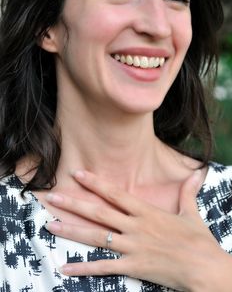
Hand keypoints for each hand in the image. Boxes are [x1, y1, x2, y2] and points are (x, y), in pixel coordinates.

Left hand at [45, 170, 231, 291]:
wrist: (205, 269)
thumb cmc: (198, 241)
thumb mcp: (191, 213)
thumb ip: (187, 193)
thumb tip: (197, 174)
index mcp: (147, 212)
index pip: (115, 194)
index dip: (95, 183)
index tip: (77, 175)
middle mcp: (135, 227)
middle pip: (99, 213)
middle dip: (74, 203)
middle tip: (53, 197)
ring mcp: (132, 247)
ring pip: (96, 237)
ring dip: (72, 231)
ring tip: (51, 225)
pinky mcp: (133, 267)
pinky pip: (104, 268)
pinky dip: (84, 268)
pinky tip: (66, 268)